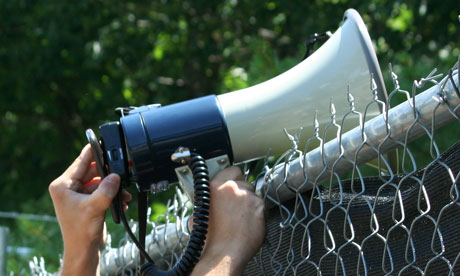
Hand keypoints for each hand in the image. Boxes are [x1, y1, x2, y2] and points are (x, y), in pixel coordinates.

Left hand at [49, 144, 131, 274]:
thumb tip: (115, 175)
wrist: (84, 250)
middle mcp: (68, 187)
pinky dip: (112, 194)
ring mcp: (78, 194)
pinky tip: (122, 200)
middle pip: (92, 170)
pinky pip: (102, 190)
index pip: (80, 162)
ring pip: (99, 181)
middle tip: (123, 170)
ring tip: (125, 193)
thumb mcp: (95, 207)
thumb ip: (106, 189)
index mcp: (62, 185)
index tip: (101, 140)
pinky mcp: (87, 201)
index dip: (93, 151)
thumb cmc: (81, 232)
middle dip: (109, 174)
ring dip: (113, 186)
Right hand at [191, 166, 265, 275]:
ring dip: (250, 203)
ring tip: (241, 219)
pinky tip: (248, 224)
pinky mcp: (260, 207)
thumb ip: (207, 199)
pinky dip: (257, 213)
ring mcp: (248, 197)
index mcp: (216, 186)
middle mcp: (233, 188)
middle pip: (244, 182)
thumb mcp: (200, 213)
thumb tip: (209, 196)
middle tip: (236, 207)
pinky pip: (261, 206)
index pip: (232, 169)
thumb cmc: (211, 238)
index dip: (233, 177)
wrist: (225, 254)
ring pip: (253, 194)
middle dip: (242, 192)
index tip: (233, 183)